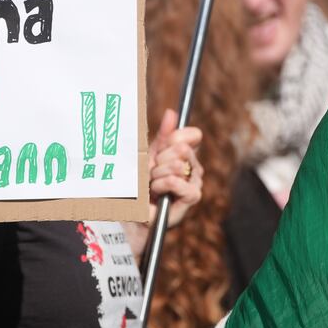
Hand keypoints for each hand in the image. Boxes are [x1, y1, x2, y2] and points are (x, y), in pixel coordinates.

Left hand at [124, 109, 202, 259]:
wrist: (132, 215)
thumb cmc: (140, 186)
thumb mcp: (149, 156)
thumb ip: (162, 136)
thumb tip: (171, 113)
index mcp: (185, 154)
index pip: (193, 135)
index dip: (175, 138)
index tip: (160, 148)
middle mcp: (193, 166)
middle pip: (183, 148)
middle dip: (160, 159)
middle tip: (152, 172)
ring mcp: (194, 181)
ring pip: (178, 165)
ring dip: (158, 175)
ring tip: (152, 186)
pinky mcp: (192, 196)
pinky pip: (176, 181)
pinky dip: (162, 186)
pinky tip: (158, 194)